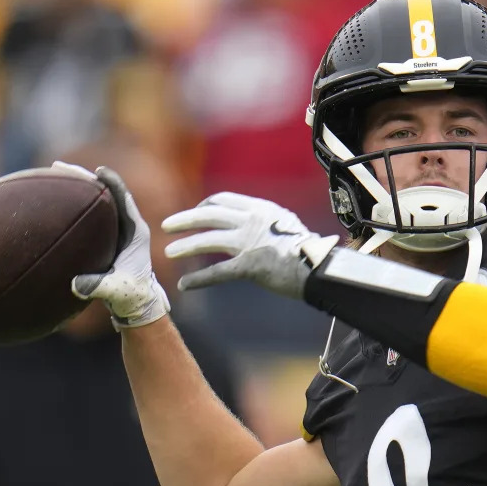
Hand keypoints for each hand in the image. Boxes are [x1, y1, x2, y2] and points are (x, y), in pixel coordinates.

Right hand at [68, 164, 170, 327]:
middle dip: (83, 178)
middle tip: (58, 166)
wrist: (137, 304)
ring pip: (96, 201)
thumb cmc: (132, 296)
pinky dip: (73, 204)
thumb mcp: (116, 291)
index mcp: (136, 232)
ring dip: (76, 187)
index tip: (98, 170)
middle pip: (106, 193)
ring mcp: (116, 231)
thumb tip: (76, 285)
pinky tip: (52, 200)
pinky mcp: (105, 237)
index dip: (112, 183)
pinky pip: (89, 215)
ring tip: (51, 174)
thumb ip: (98, 287)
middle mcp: (127, 227)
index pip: (124, 200)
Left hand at [162, 192, 338, 299]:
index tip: (194, 212)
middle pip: (208, 215)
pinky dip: (199, 279)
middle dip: (185, 220)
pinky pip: (218, 272)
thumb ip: (265, 222)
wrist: (319, 267)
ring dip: (185, 247)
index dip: (204, 205)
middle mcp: (252, 221)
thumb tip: (254, 225)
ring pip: (207, 241)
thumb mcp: (285, 224)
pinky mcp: (250, 266)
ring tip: (169, 253)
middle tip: (167, 226)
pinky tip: (185, 285)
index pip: (223, 200)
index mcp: (260, 208)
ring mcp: (249, 243)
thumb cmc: (307, 249)